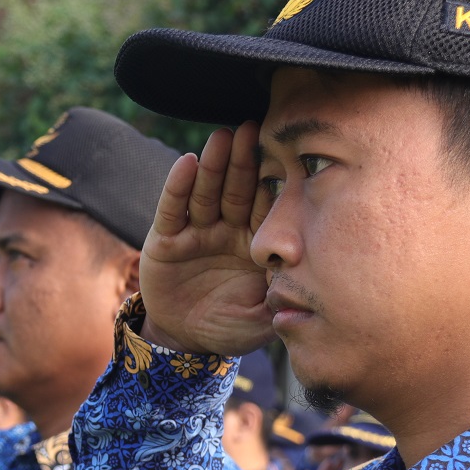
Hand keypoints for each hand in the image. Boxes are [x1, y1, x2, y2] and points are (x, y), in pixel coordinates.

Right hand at [139, 123, 274, 355]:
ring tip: (221, 136)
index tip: (287, 152)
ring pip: (206, 193)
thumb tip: (304, 284)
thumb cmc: (228, 328)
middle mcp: (227, 231)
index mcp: (255, 244)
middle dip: (244, 160)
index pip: (266, 207)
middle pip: (237, 190)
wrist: (184, 341)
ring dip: (213, 165)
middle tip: (253, 127)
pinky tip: (185, 163)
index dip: (274, 182)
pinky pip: (172, 210)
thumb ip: (279, 301)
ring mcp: (197, 232)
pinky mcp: (166, 239)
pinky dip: (178, 187)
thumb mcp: (260, 320)